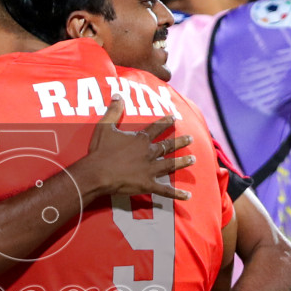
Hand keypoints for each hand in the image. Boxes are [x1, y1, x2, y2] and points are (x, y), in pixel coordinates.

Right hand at [75, 96, 195, 201]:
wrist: (97, 173)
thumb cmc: (100, 151)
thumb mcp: (105, 127)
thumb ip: (114, 111)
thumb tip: (118, 95)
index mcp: (140, 140)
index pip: (156, 128)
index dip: (165, 122)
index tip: (174, 118)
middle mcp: (149, 153)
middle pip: (167, 146)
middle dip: (180, 141)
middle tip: (191, 138)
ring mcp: (150, 170)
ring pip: (170, 165)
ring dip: (182, 162)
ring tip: (193, 159)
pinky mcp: (147, 185)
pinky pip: (165, 191)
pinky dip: (176, 194)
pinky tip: (187, 196)